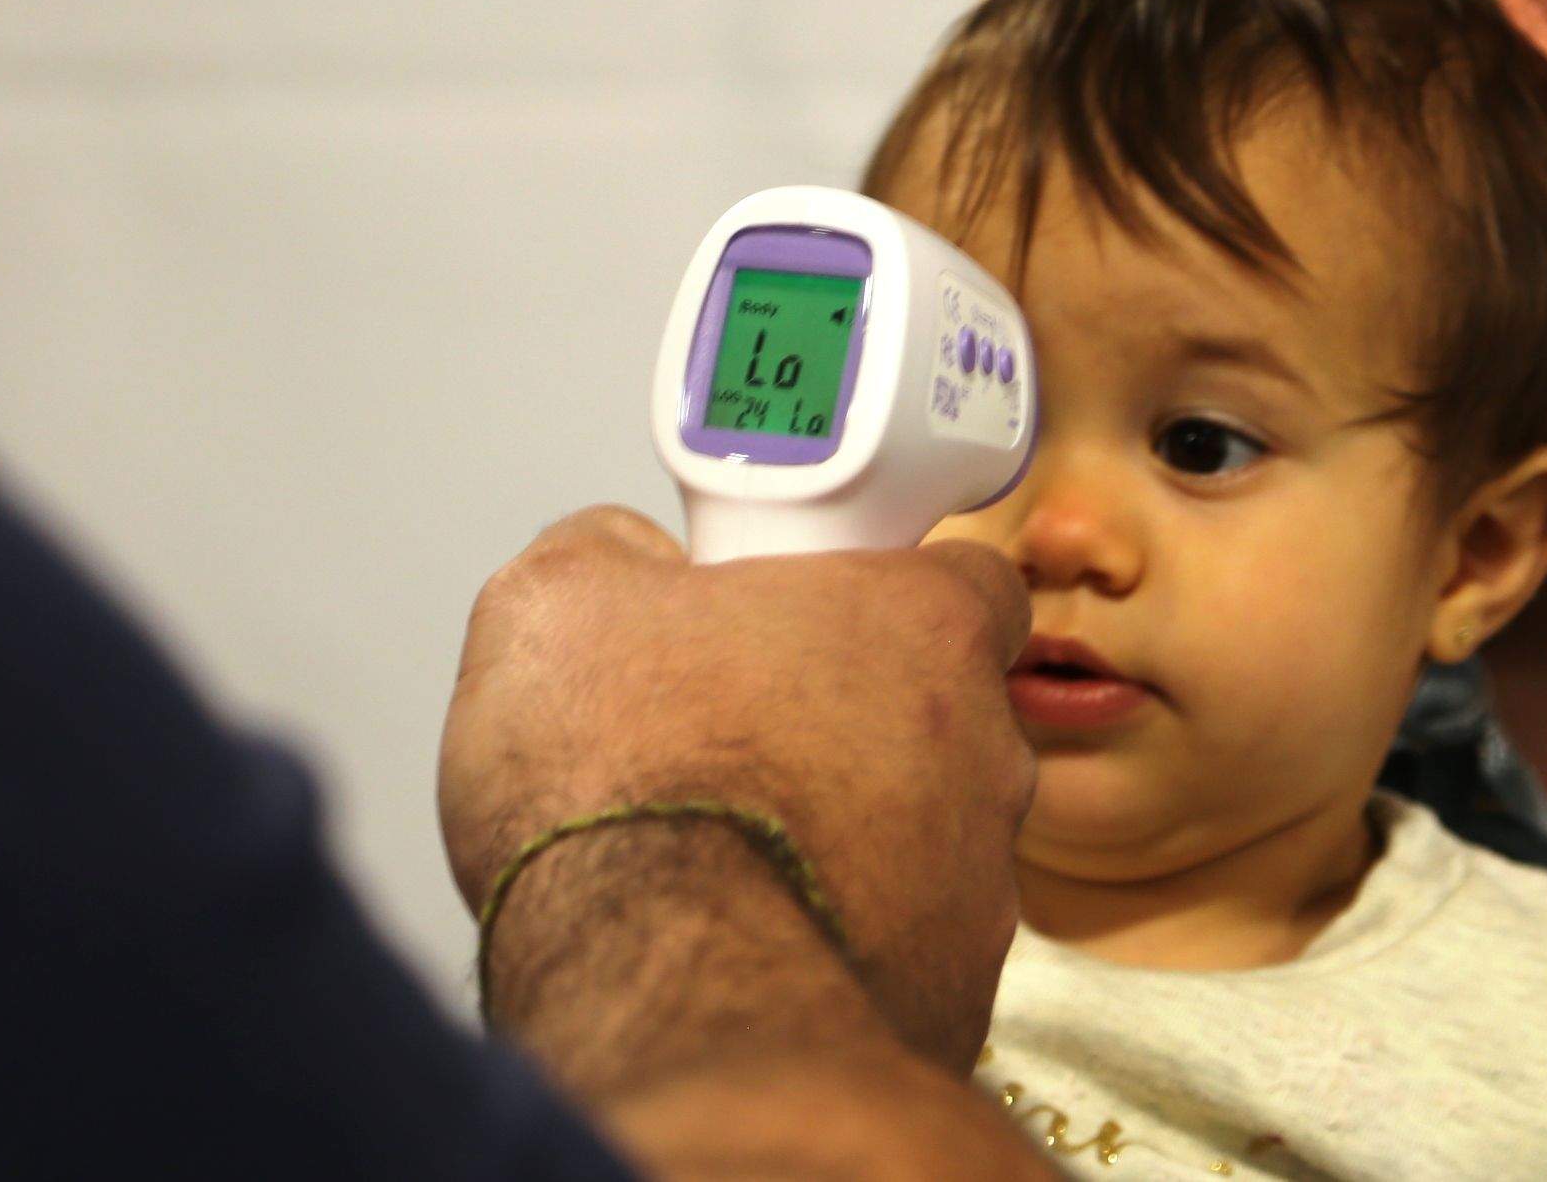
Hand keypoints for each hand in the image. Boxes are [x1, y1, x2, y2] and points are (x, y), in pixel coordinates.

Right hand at [438, 505, 1033, 1066]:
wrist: (662, 992)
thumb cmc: (635, 795)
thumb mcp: (560, 602)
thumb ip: (610, 552)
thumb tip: (621, 560)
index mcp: (924, 627)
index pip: (967, 579)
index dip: (884, 595)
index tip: (809, 621)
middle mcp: (986, 750)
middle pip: (941, 717)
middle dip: (852, 729)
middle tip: (739, 747)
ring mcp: (980, 882)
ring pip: (923, 841)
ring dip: (844, 843)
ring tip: (726, 861)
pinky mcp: (953, 994)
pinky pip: (900, 951)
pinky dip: (834, 945)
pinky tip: (744, 948)